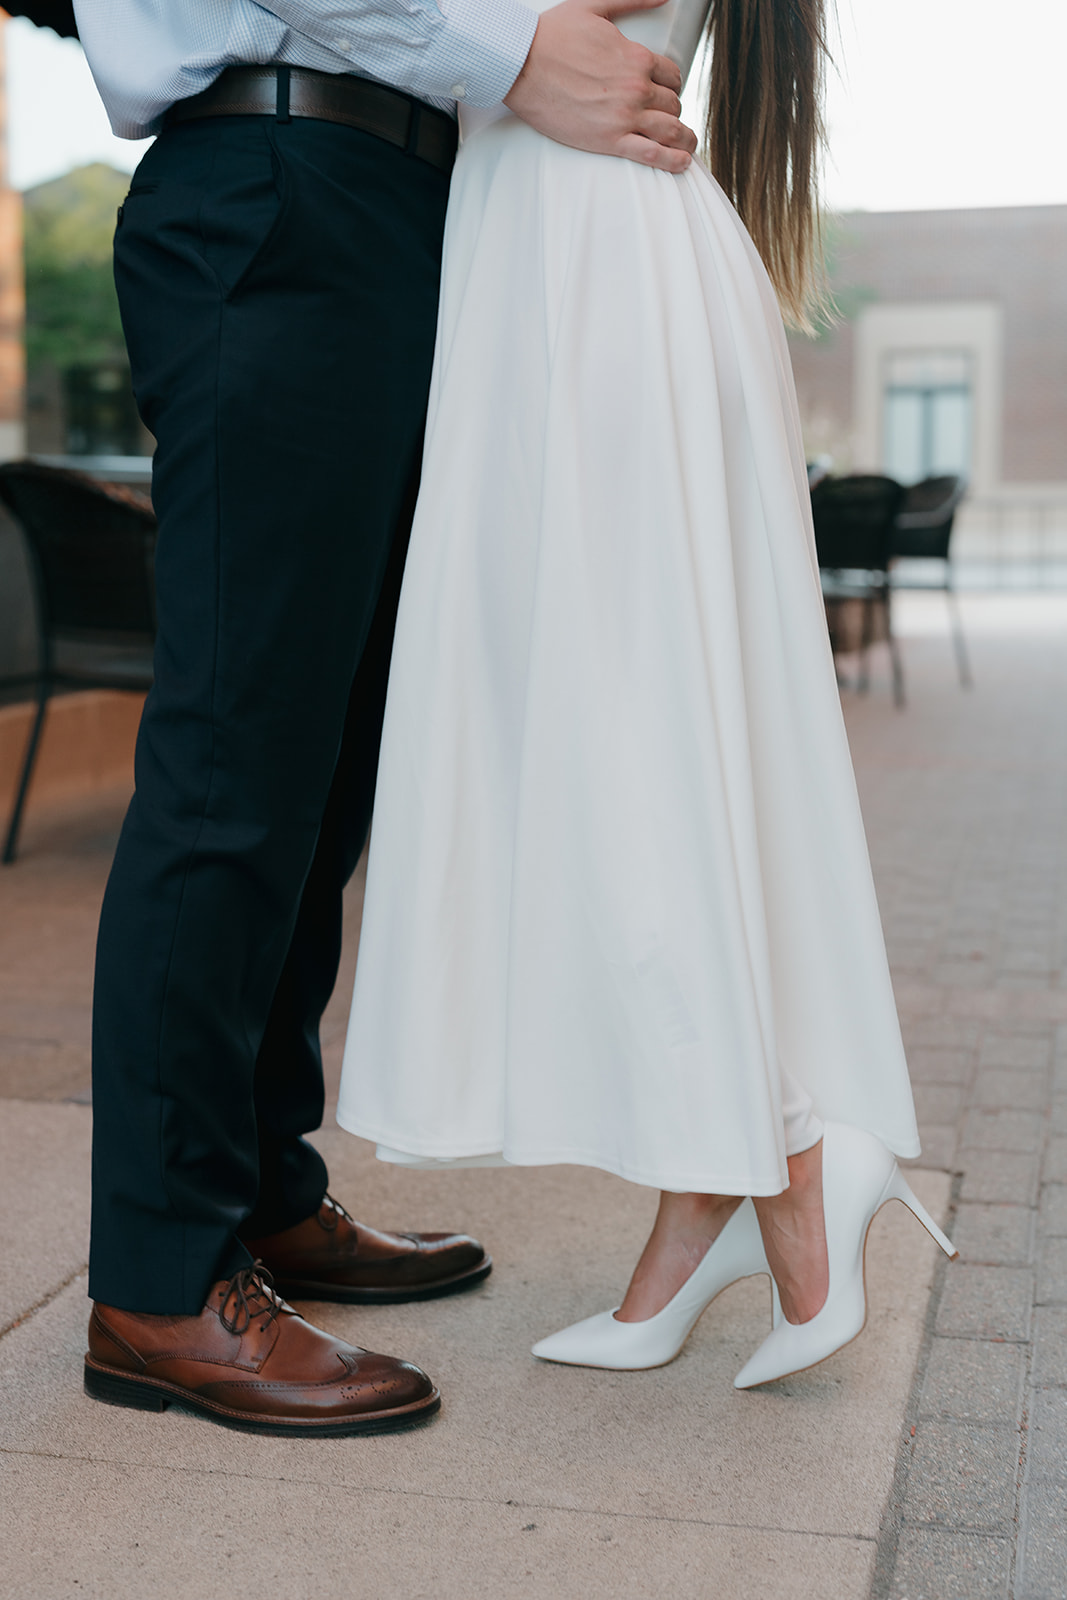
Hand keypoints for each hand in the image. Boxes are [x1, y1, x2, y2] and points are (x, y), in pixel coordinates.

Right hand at [503, 0, 697, 172]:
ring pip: (670, 130)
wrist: (522, 64)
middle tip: (665, 116)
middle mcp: (636, 88)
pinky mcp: (609, 141)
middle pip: (672, 104)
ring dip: (683, 138)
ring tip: (687, 145)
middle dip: (672, 109)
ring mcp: (624, 117)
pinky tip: (682, 163)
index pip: (672, 75)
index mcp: (637, 58)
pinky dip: (671, 161)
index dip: (672, 83)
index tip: (665, 91)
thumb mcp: (596, 7)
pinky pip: (651, 154)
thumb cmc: (551, 36)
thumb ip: (633, 1)